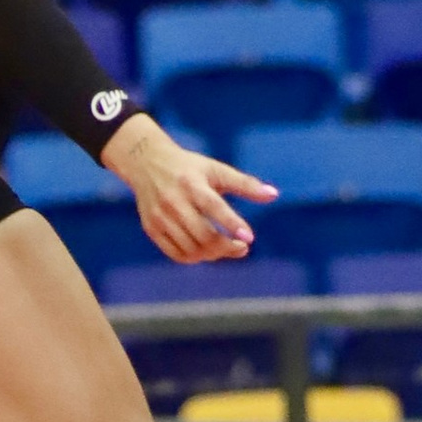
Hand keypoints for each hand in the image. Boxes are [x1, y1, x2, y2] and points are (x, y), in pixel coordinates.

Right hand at [105, 115, 275, 265]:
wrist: (147, 163)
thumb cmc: (190, 167)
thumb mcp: (216, 169)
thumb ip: (245, 183)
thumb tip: (274, 195)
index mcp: (192, 183)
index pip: (214, 207)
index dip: (232, 223)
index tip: (249, 238)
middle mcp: (174, 201)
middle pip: (203, 235)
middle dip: (226, 247)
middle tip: (243, 247)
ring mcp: (160, 217)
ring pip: (191, 249)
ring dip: (213, 254)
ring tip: (227, 247)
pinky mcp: (151, 228)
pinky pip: (176, 254)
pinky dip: (195, 258)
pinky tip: (207, 251)